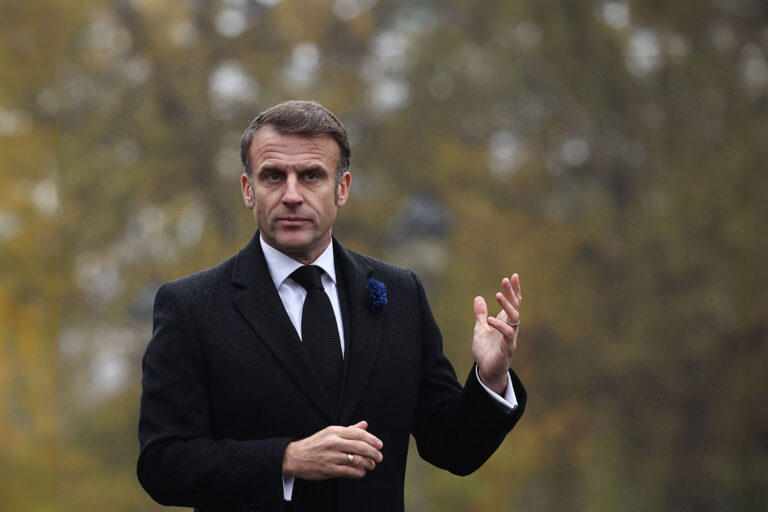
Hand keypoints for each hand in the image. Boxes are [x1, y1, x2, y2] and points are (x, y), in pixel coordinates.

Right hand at [282, 420, 382, 479]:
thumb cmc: (314, 444)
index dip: (372, 439)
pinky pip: (348, 471)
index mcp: (334, 431)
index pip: (358, 434)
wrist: (295, 457)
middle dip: (373, 453)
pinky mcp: (328, 469)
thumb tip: (364, 425)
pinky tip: (361, 472)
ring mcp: (331, 456)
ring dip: (367, 463)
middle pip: (360, 446)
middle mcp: (333, 442)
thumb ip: (348, 429)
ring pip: (356, 459)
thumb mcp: (330, 432)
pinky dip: (358, 472)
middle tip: (379, 457)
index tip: (380, 445)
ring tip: (371, 465)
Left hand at [472, 274, 521, 394]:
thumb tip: (478, 298)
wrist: (487, 371)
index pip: (512, 303)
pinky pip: (507, 334)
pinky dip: (499, 326)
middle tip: (506, 280)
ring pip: (514, 318)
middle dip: (511, 293)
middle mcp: (510, 327)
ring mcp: (511, 337)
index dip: (514, 290)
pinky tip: (490, 320)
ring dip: (507, 306)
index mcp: (505, 322)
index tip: (513, 276)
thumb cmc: (486, 351)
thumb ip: (480, 315)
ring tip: (498, 295)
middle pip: (515, 307)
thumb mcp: (479, 330)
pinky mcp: (508, 348)